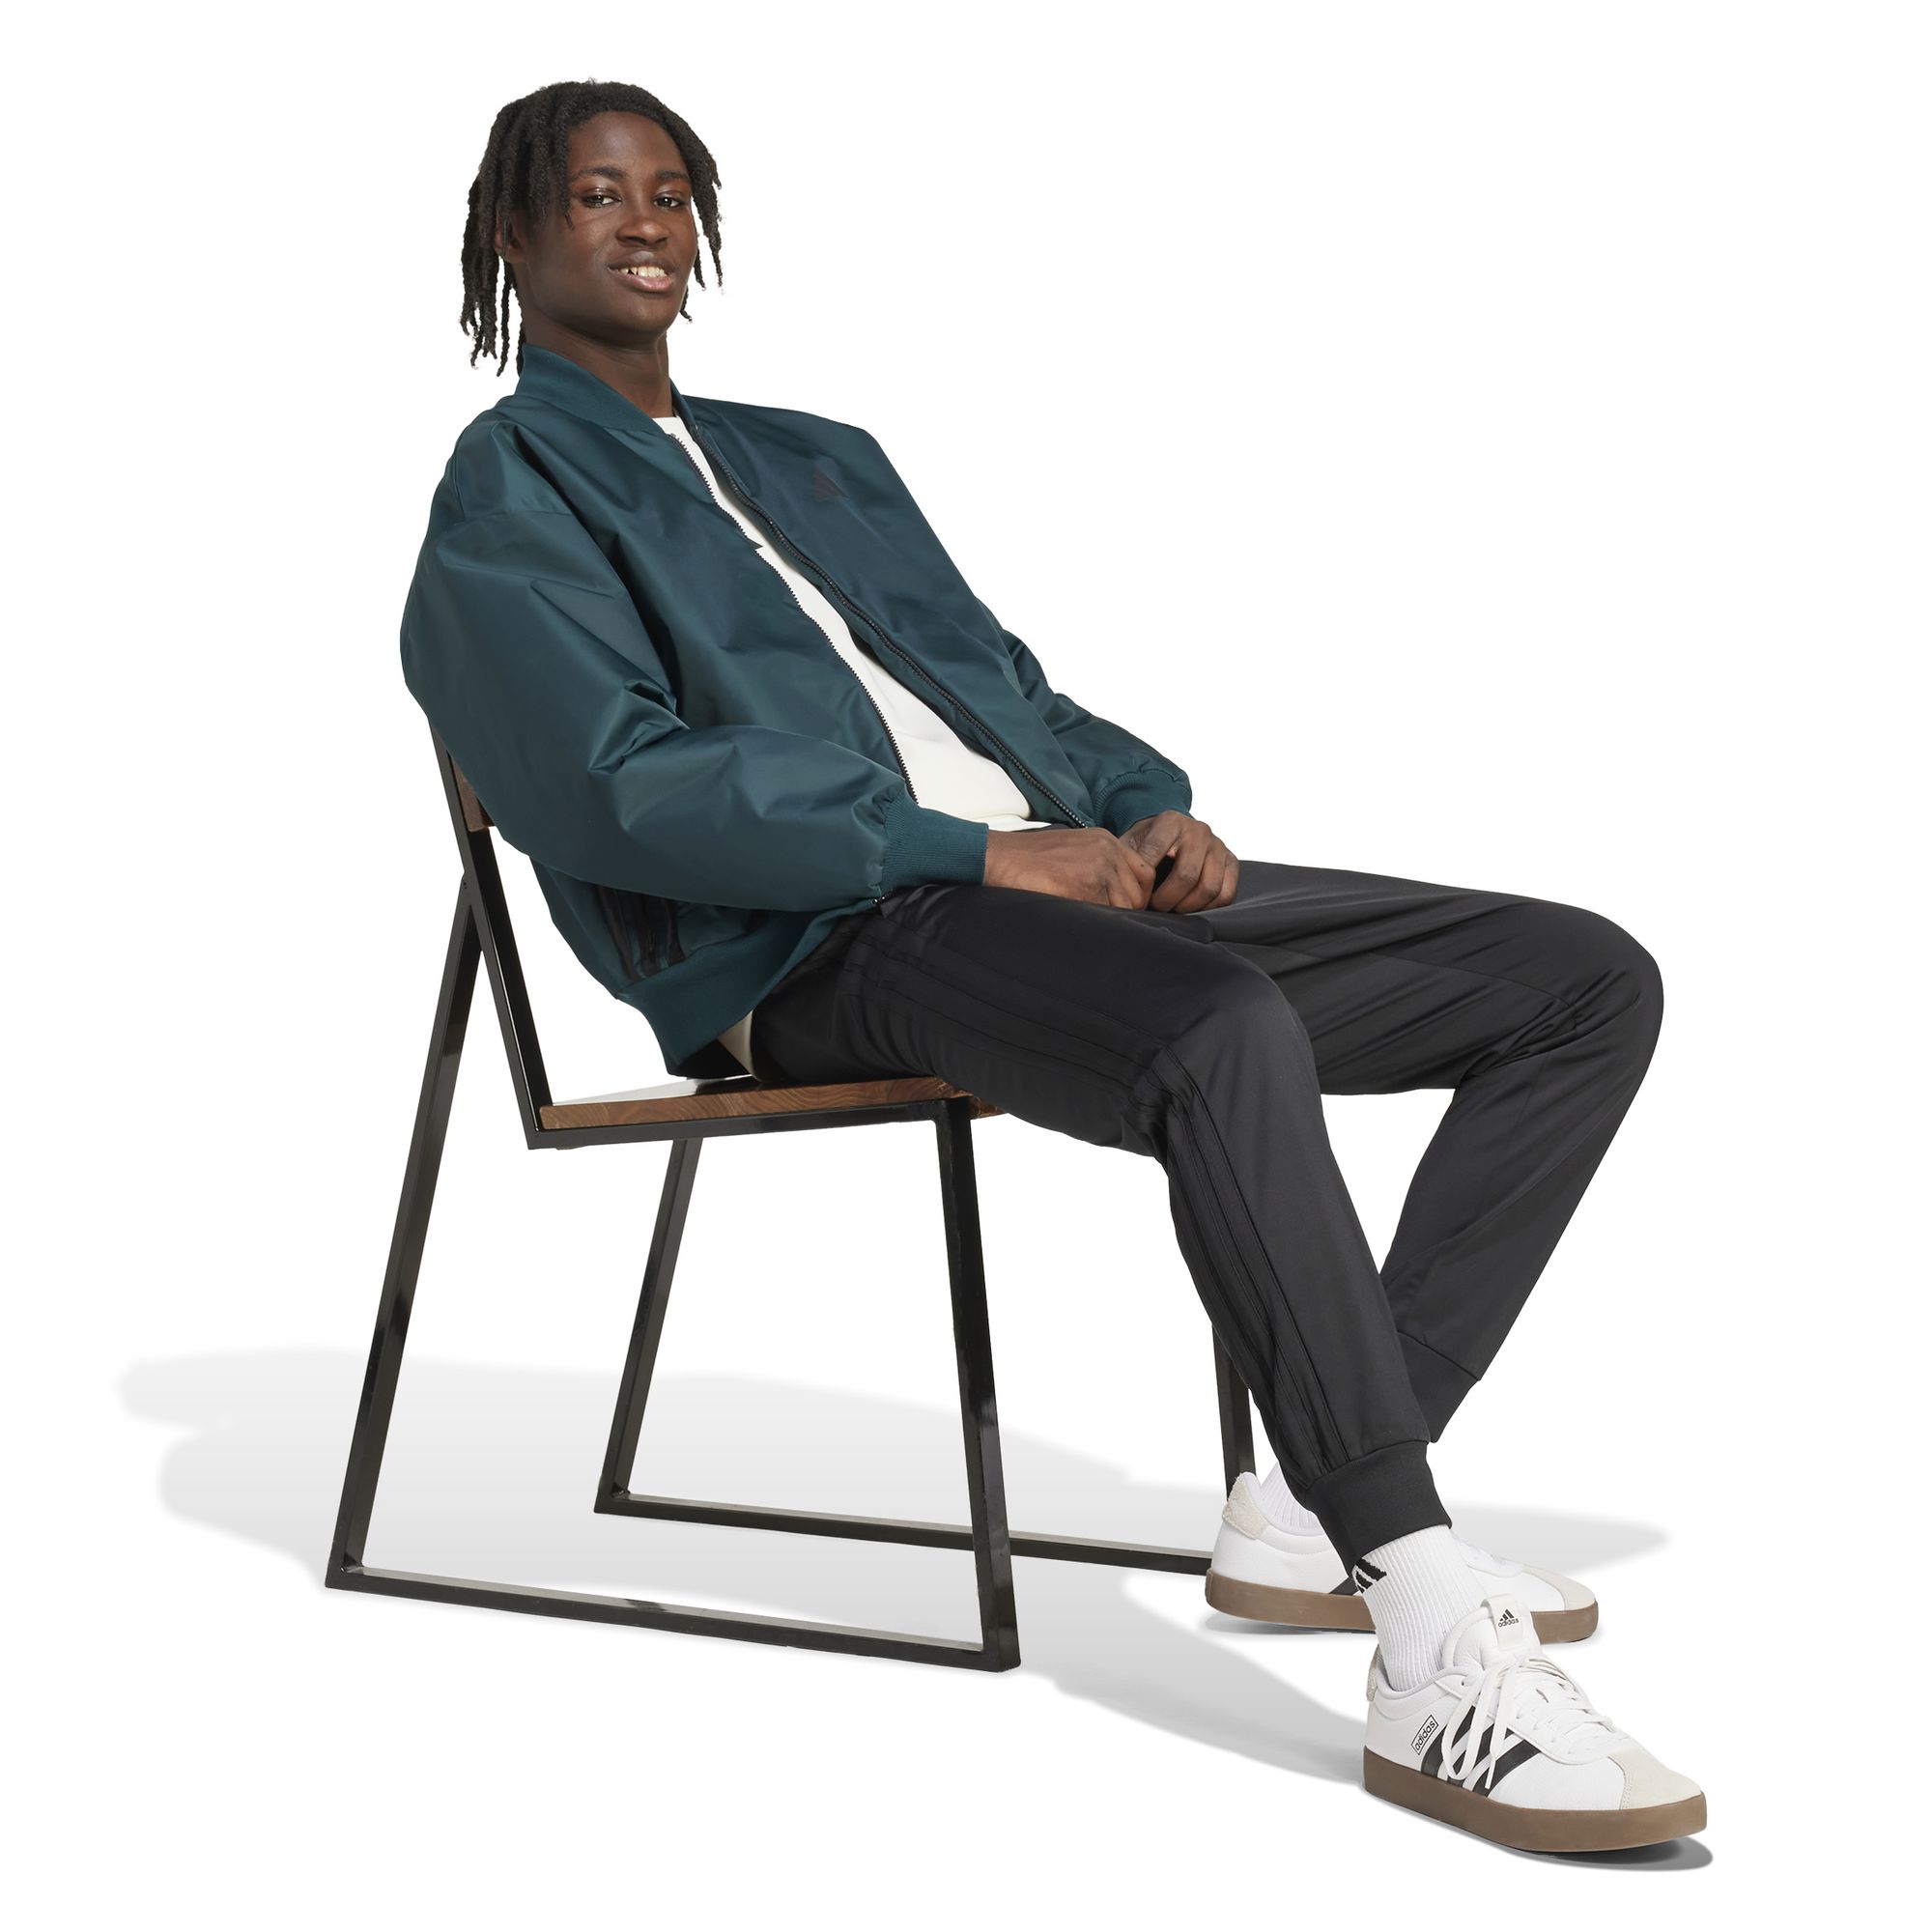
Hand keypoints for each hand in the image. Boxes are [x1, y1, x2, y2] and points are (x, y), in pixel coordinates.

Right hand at [983, 825, 1156, 905]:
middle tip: (1105, 922)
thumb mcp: (1074, 848)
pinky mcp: (1084, 887)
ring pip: (1123, 907)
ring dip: (1109, 920)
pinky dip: (1096, 924)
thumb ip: (1100, 863)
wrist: (1000, 857)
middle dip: (1126, 912)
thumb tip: (1117, 894)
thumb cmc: (1030, 858)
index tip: (1124, 909)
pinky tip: (1078, 921)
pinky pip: (1105, 916)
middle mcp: (1107, 851)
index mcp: (1107, 840)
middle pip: (1137, 893)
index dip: (1138, 896)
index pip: (1144, 873)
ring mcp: (1098, 868)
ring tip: (1088, 922)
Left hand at [1119, 811, 1238, 912]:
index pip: (1155, 852)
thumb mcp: (1131, 843)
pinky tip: (1190, 907)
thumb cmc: (1148, 844)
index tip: (1138, 894)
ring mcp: (1218, 845)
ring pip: (1209, 887)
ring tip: (1172, 909)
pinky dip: (1208, 908)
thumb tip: (1119, 883)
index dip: (1145, 880)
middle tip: (1154, 906)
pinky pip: (1226, 893)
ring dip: (1187, 906)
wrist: (1174, 834)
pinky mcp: (1231, 861)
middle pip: (1186, 875)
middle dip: (1166, 899)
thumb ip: (1125, 859)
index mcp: (1170, 821)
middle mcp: (1198, 830)